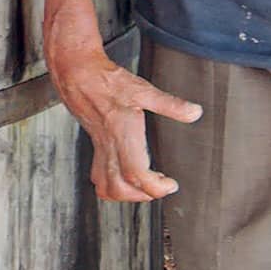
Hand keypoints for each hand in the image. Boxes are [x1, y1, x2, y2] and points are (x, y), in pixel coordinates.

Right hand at [45, 33, 199, 203]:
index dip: (155, 187)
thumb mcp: (143, 89)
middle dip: (142, 196)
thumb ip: (170, 104)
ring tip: (144, 187)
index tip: (170, 184)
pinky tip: (124, 177)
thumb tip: (194, 112)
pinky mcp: (95, 145)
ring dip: (126, 195)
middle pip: (120, 187)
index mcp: (122, 133)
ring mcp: (99, 147)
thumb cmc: (106, 80)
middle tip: (160, 187)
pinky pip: (98, 175)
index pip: (136, 174)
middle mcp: (109, 144)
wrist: (76, 73)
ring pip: (106, 186)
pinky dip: (111, 185)